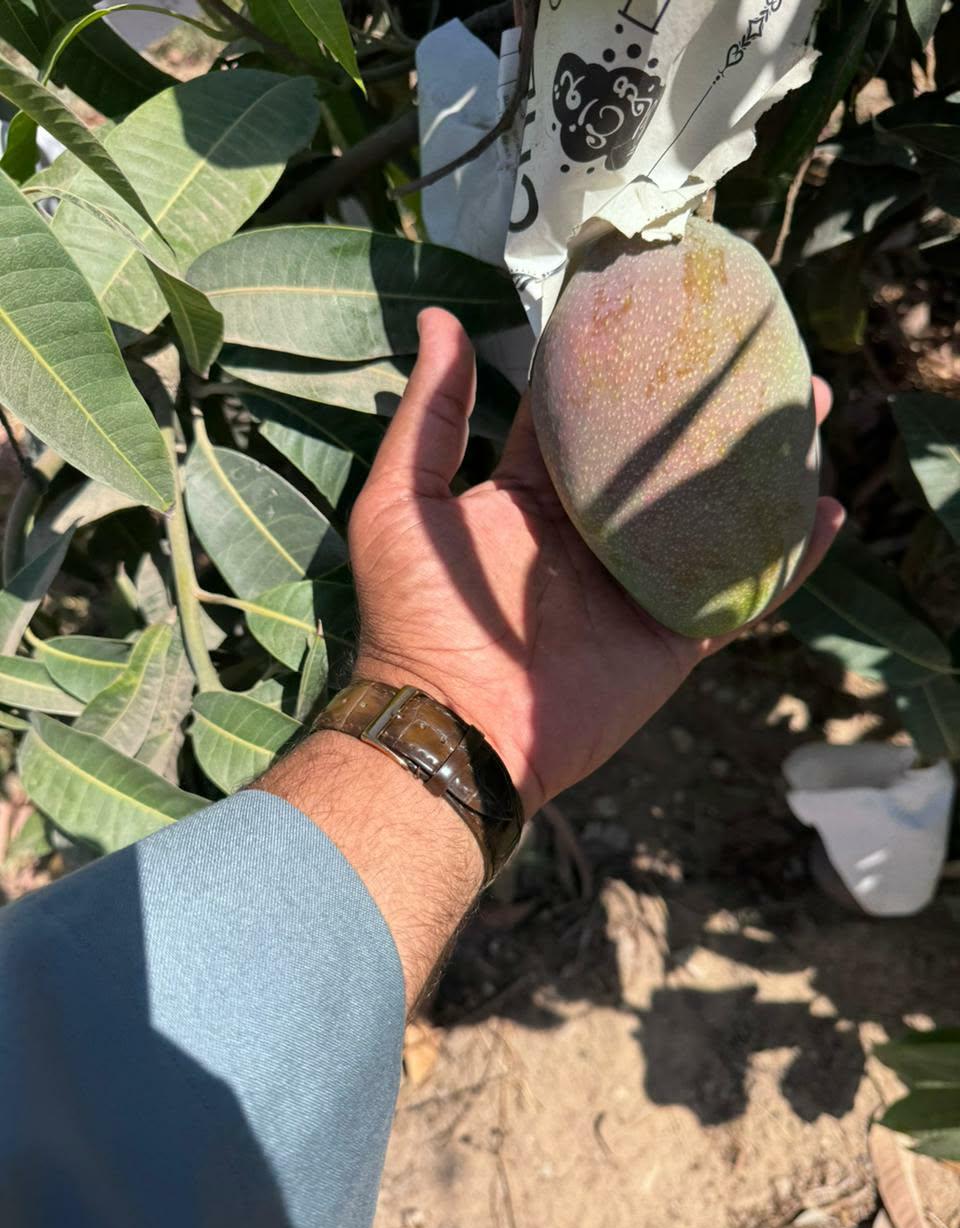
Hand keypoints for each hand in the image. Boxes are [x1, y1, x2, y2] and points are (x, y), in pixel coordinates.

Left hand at [350, 309, 843, 816]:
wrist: (454, 727)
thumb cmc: (417, 615)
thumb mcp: (404, 502)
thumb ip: (432, 416)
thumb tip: (439, 319)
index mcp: (533, 497)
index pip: (586, 417)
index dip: (620, 366)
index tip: (660, 309)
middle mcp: (593, 533)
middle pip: (665, 458)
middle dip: (708, 408)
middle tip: (757, 354)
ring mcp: (639, 584)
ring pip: (714, 515)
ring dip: (761, 468)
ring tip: (811, 410)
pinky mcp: (674, 633)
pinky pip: (741, 592)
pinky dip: (786, 559)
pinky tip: (827, 513)